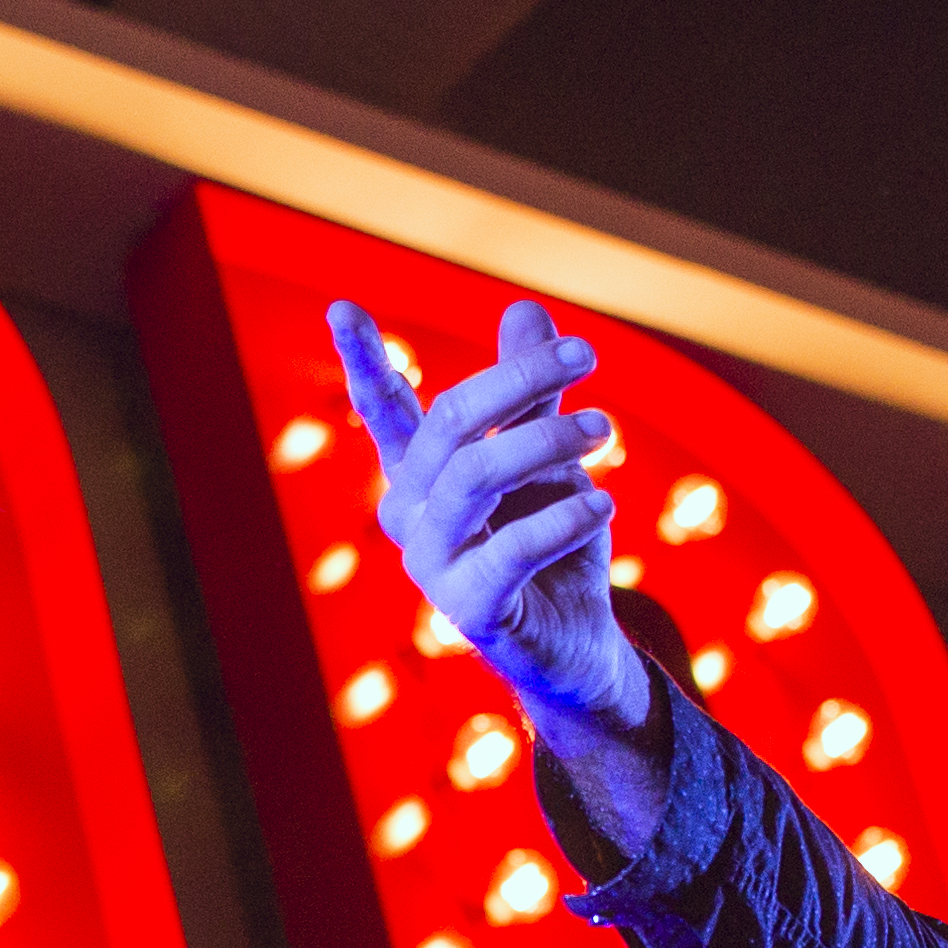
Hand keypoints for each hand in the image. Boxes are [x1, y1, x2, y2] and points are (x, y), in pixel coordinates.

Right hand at [341, 297, 666, 757]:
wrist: (577, 641)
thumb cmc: (554, 541)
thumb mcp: (548, 456)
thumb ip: (533, 393)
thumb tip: (523, 308)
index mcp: (420, 474)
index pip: (385, 410)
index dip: (362, 359)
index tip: (341, 306)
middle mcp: (411, 514)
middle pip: (450, 422)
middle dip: (519, 378)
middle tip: (588, 355)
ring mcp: (431, 564)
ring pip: (475, 476)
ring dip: (549, 441)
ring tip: (606, 430)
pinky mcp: (467, 610)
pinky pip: (509, 551)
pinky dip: (562, 520)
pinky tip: (603, 503)